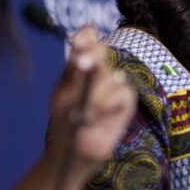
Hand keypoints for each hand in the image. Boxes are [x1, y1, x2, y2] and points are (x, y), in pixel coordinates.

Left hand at [46, 26, 135, 171]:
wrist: (71, 153)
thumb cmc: (64, 123)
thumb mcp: (64, 95)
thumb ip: (74, 73)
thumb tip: (79, 54)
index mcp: (80, 66)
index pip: (87, 41)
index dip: (87, 37)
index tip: (80, 39)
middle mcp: (99, 72)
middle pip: (101, 52)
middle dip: (92, 55)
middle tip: (81, 62)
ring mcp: (113, 86)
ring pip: (110, 76)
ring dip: (96, 93)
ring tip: (84, 112)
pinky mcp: (125, 102)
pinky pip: (122, 93)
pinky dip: (108, 104)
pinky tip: (97, 116)